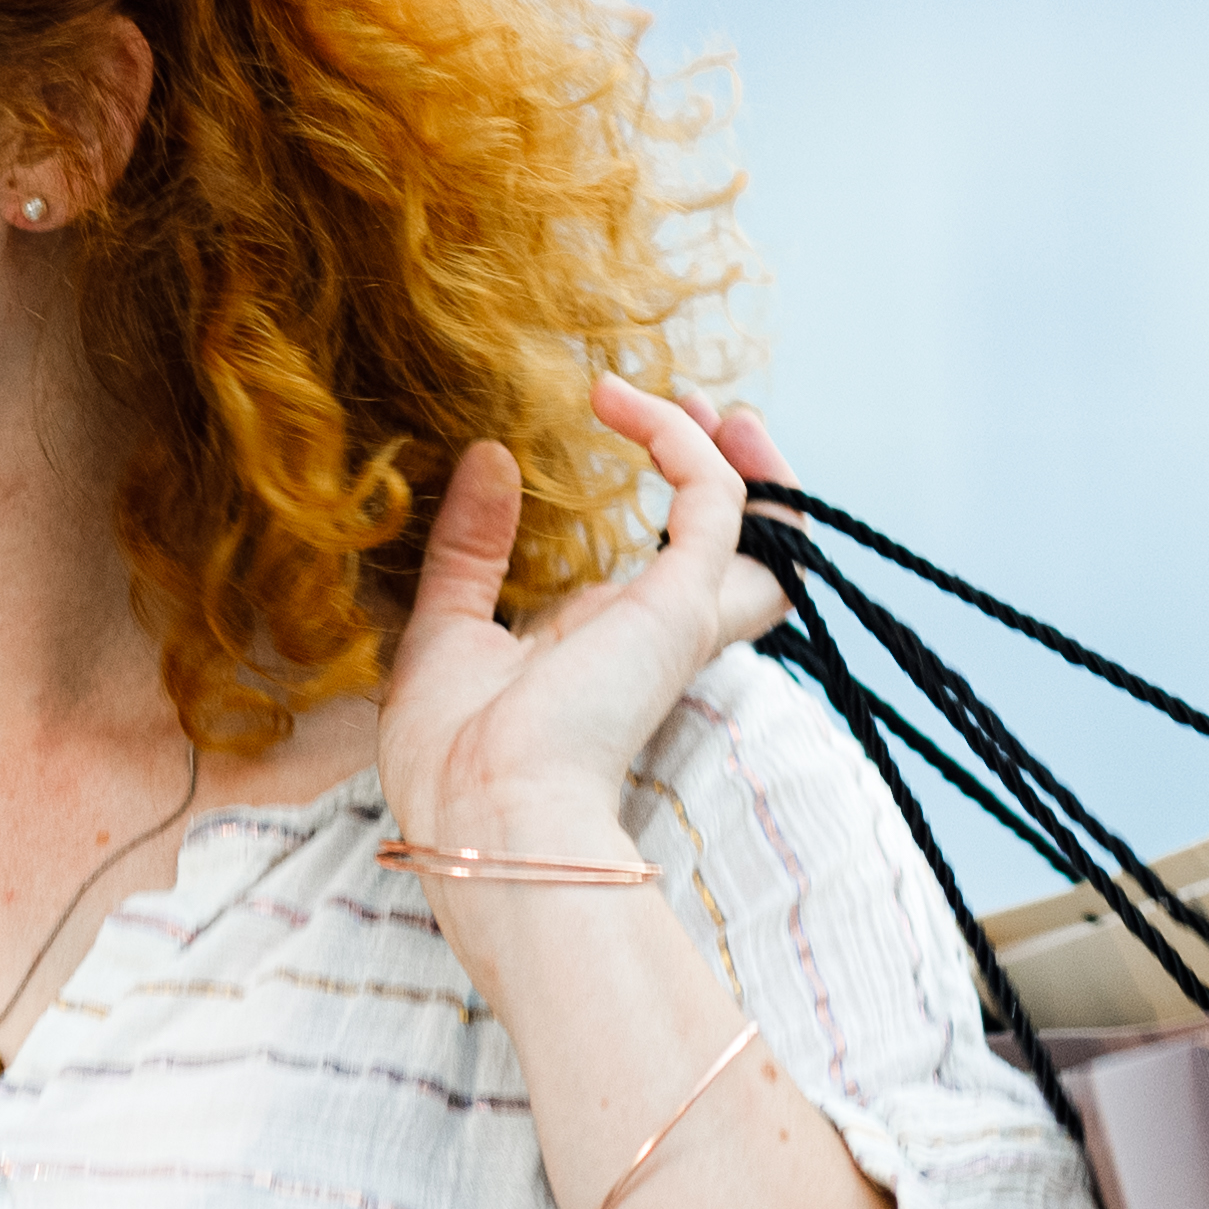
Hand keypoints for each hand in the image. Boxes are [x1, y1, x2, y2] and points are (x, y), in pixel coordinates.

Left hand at [376, 373, 780, 873]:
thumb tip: (488, 458)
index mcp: (607, 653)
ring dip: (743, 456)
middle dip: (737, 472)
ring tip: (703, 399)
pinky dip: (679, 442)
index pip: (675, 572)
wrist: (484, 809)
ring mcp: (676, 621)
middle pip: (748, 551)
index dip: (674, 500)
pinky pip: (713, 500)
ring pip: (763, 529)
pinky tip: (619, 406)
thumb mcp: (446, 629)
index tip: (623, 419)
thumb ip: (472, 547)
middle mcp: (654, 636)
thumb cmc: (455, 758)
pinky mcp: (682, 605)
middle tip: (703, 407)